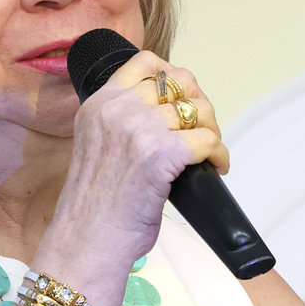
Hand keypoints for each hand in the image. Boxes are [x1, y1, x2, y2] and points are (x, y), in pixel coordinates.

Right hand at [55, 50, 229, 261]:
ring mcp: (139, 129)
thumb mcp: (96, 148)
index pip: (145, 63)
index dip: (173, 76)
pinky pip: (207, 140)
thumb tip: (163, 118)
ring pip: (197, 110)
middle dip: (198, 103)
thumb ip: (119, 125)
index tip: (183, 97)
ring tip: (210, 152)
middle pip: (179, 82)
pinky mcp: (161, 154)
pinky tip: (216, 167)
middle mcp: (117, 109)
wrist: (85, 242)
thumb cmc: (93, 209)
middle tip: (202, 128)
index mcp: (98, 104)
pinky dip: (219, 154)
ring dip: (212, 130)